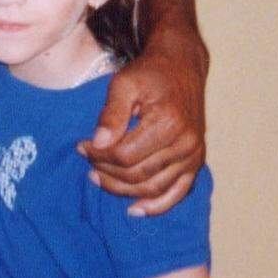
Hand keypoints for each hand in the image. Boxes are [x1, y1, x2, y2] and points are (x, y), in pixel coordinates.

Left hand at [79, 24, 205, 214]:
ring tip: (99, 178)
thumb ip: (110, 114)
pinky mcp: (196, 162)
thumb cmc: (149, 74)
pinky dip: (157, 206)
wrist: (181, 68)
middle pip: (137, 174)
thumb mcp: (124, 83)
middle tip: (88, 161)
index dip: (98, 155)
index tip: (81, 146)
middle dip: (106, 172)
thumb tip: (98, 143)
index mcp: (169, 122)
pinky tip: (134, 210)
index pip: (125, 155)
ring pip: (152, 187)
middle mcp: (186, 143)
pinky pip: (177, 193)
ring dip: (123, 189)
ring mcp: (193, 155)